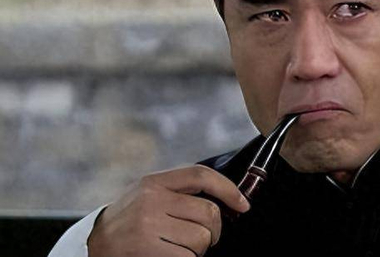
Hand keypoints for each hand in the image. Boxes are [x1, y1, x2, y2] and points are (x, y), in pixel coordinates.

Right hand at [87, 165, 249, 256]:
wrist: (91, 247)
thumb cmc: (128, 223)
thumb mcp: (148, 196)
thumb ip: (179, 192)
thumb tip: (227, 199)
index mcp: (154, 182)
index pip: (201, 175)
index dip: (229, 189)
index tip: (243, 204)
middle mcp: (151, 199)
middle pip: (209, 213)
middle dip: (213, 231)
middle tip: (204, 239)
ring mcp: (148, 224)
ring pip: (202, 239)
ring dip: (199, 249)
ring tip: (180, 248)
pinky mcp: (147, 248)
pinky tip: (171, 256)